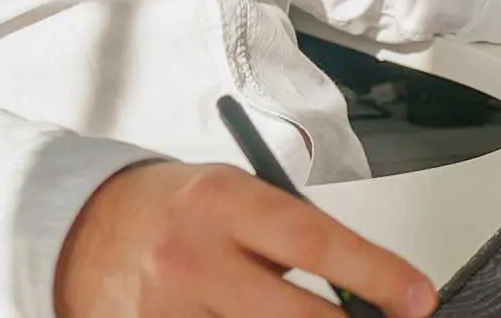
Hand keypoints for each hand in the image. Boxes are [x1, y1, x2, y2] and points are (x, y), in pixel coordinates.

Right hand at [55, 161, 436, 317]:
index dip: (376, 274)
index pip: (314, 241)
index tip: (417, 297)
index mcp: (221, 203)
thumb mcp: (233, 196)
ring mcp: (169, 310)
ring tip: (286, 317)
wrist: (83, 228)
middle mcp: (194, 259)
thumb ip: (291, 236)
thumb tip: (367, 290)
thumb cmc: (172, 211)